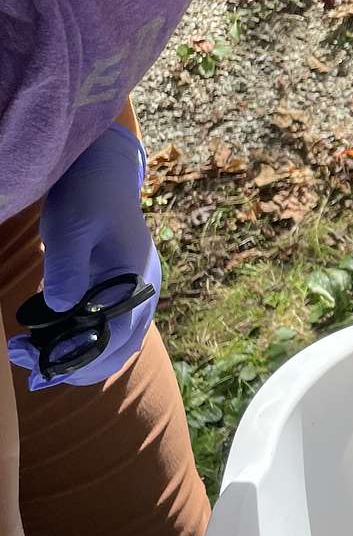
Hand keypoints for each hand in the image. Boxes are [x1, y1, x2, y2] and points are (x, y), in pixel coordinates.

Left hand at [7, 125, 160, 390]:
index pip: (116, 336)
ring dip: (75, 357)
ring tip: (29, 354)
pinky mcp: (114, 289)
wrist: (102, 170)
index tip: (35, 359)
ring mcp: (130, 292)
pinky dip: (77, 342)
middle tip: (28, 364)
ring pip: (112, 344)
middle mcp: (140, 292)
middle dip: (75, 365)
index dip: (77, 356)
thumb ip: (66, 270)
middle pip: (118, 349)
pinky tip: (44, 339)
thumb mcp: (71, 228)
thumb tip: (57, 310)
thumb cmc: (88, 195)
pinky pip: (103, 329)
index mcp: (136, 278)